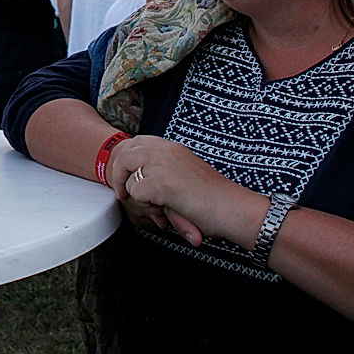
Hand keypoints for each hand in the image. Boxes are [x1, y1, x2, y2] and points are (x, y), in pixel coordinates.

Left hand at [111, 136, 241, 246]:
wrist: (234, 209)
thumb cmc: (215, 199)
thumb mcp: (185, 177)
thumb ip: (163, 173)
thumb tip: (137, 182)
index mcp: (172, 147)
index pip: (136, 143)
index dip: (126, 161)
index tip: (127, 179)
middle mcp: (165, 150)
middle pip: (124, 154)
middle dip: (119, 175)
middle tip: (124, 194)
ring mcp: (162, 164)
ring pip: (128, 177)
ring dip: (138, 196)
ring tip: (158, 207)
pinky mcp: (161, 182)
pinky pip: (136, 194)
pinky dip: (146, 206)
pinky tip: (166, 210)